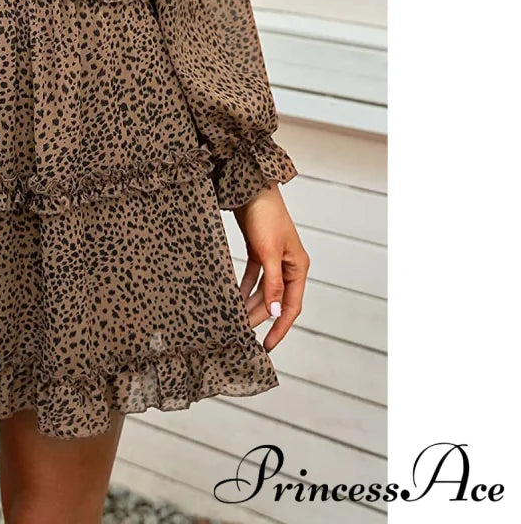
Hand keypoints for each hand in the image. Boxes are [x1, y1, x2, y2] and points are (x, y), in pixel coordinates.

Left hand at [233, 182, 309, 350]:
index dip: (280, 327)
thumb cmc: (265, 216)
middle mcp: (288, 265)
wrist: (249, 188)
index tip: (267, 345)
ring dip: (251, 303)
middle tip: (243, 332)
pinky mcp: (259, 250)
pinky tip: (235, 297)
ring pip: (263, 289)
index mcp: (298, 267)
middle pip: (275, 299)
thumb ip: (273, 283)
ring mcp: (274, 258)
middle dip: (260, 316)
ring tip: (237, 318)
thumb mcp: (269, 253)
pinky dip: (245, 287)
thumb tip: (276, 311)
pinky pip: (253, 276)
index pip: (291, 306)